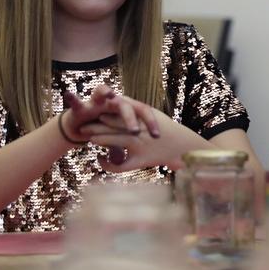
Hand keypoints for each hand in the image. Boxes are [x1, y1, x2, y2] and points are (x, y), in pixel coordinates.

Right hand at [61, 85, 159, 143]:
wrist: (79, 128)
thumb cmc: (103, 132)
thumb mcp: (116, 141)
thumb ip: (124, 147)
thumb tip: (128, 160)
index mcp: (127, 110)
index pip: (143, 113)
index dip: (151, 123)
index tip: (157, 136)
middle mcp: (115, 102)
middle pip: (128, 105)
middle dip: (131, 116)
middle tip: (134, 130)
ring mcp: (98, 102)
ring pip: (105, 95)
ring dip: (107, 95)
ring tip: (111, 97)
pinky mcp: (82, 106)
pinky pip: (76, 103)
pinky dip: (72, 99)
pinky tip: (69, 94)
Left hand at [80, 95, 214, 170]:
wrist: (186, 147)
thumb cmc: (170, 132)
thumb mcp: (154, 117)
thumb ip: (138, 113)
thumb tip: (122, 105)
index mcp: (144, 119)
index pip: (121, 114)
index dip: (106, 113)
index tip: (94, 113)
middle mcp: (141, 130)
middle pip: (114, 126)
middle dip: (97, 125)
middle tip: (82, 125)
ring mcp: (141, 145)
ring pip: (116, 141)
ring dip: (101, 139)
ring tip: (88, 138)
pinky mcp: (142, 159)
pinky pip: (122, 164)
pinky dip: (109, 163)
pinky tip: (100, 160)